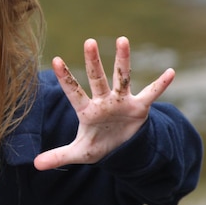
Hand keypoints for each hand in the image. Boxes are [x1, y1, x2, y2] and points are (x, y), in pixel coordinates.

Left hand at [33, 36, 174, 170]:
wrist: (123, 148)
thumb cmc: (99, 144)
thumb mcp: (79, 153)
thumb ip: (58, 155)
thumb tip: (34, 165)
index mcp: (87, 110)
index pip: (73, 92)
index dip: (65, 78)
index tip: (55, 60)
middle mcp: (103, 101)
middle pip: (97, 78)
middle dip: (93, 61)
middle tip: (89, 41)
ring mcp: (121, 101)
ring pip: (122, 78)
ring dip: (122, 60)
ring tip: (122, 40)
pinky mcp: (139, 107)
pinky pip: (151, 93)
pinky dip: (161, 84)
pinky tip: (170, 72)